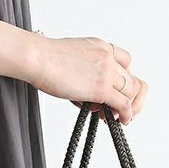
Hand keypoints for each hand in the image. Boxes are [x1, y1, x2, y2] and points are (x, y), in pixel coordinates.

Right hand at [28, 34, 146, 124]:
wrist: (36, 57)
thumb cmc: (44, 57)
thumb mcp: (72, 55)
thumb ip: (85, 69)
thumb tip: (89, 93)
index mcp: (100, 46)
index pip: (126, 61)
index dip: (124, 77)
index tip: (116, 88)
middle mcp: (107, 56)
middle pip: (132, 79)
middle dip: (128, 96)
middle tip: (116, 108)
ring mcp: (106, 71)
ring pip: (132, 93)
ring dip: (128, 107)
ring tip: (116, 116)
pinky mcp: (102, 88)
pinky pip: (124, 105)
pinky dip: (126, 115)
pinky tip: (120, 121)